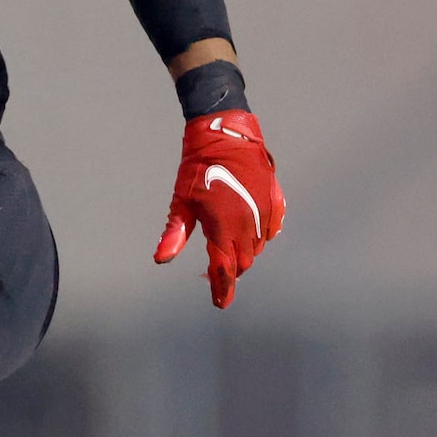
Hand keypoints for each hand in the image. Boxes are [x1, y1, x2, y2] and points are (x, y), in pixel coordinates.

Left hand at [153, 109, 285, 309]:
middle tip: (216, 273)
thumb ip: (174, 233)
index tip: (220, 303)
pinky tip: (252, 233)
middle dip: (231, 271)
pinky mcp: (274, 200)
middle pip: (242, 261)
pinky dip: (261, 237)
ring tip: (229, 250)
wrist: (226, 132)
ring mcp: (265, 212)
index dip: (222, 289)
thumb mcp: (181, 201)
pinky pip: (271, 229)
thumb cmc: (199, 166)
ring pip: (257, 247)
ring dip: (243, 253)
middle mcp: (248, 224)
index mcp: (224, 227)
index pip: (224, 270)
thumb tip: (162, 259)